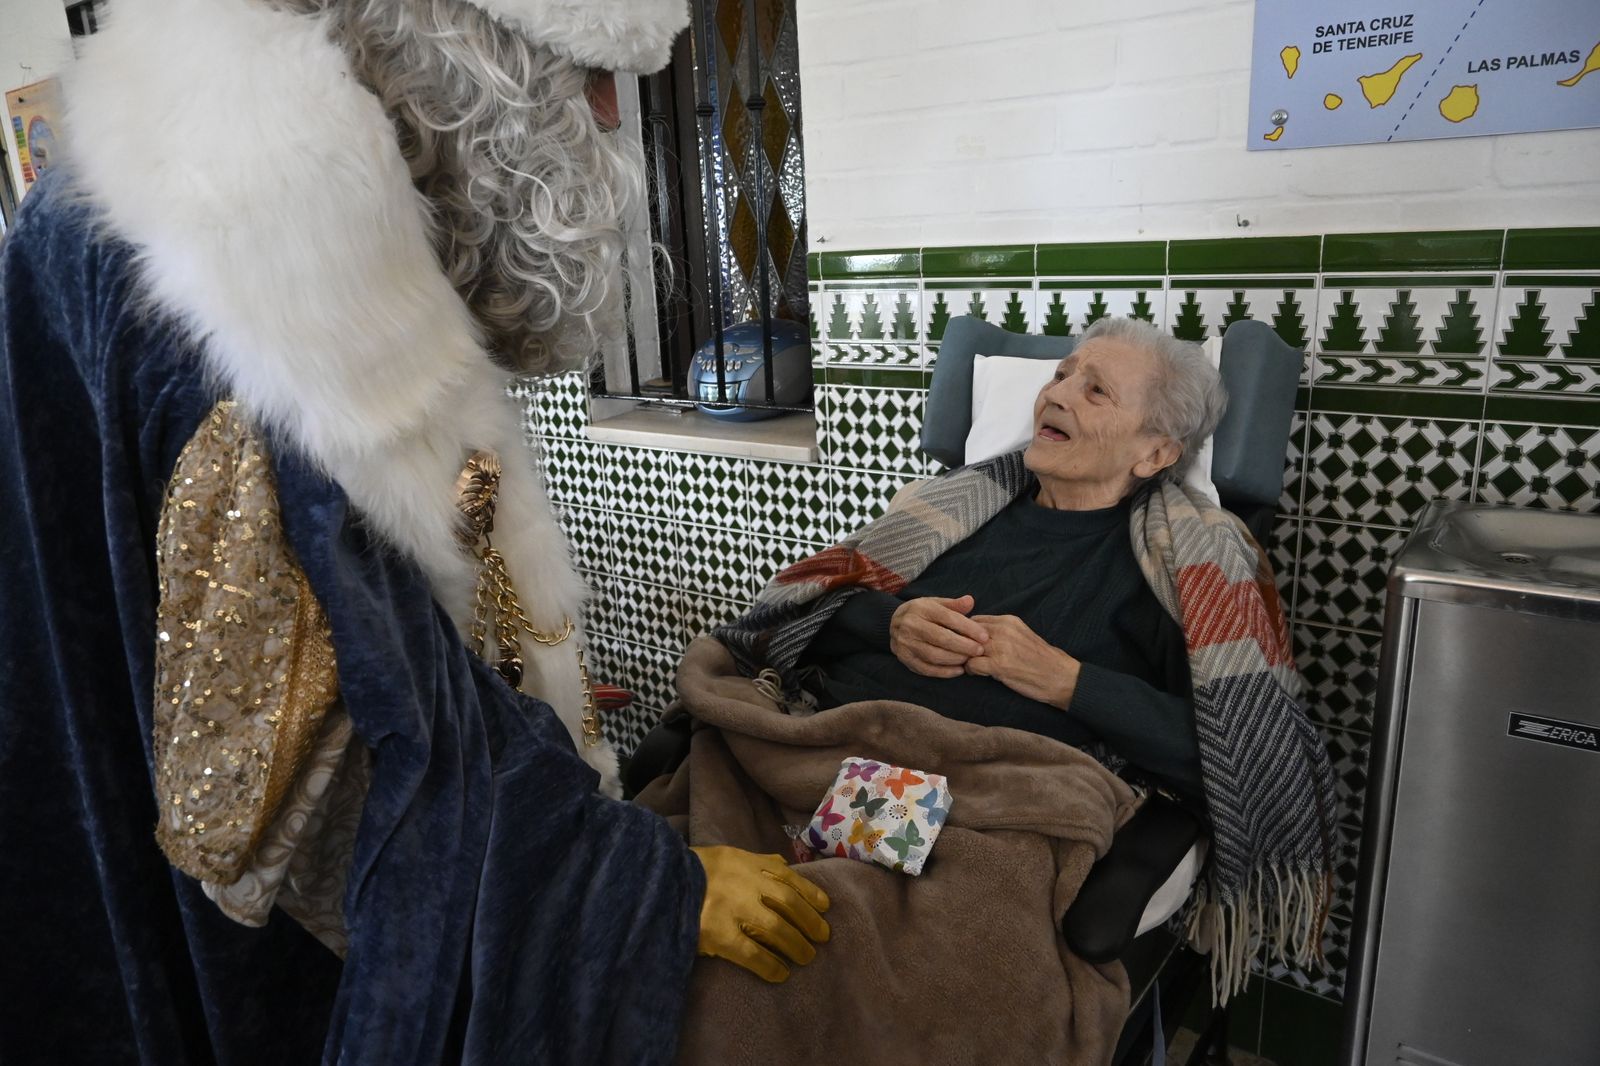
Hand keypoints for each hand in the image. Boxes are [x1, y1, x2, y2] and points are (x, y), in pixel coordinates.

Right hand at [690, 845, 830, 982]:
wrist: (659, 885)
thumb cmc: (697, 872)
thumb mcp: (727, 856)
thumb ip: (756, 861)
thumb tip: (782, 863)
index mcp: (746, 862)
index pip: (787, 877)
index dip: (810, 892)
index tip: (826, 907)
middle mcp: (743, 883)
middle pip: (787, 903)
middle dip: (809, 921)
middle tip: (822, 937)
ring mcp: (731, 909)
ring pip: (775, 929)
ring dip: (795, 945)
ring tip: (806, 957)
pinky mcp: (717, 934)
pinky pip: (752, 954)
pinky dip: (770, 965)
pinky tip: (780, 974)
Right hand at [889, 595, 989, 677]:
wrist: (893, 622)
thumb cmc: (922, 613)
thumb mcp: (936, 603)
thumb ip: (954, 604)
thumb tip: (970, 601)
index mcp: (921, 608)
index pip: (948, 618)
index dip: (968, 628)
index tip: (984, 637)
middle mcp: (910, 625)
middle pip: (941, 638)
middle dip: (964, 646)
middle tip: (979, 651)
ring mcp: (905, 643)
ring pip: (933, 655)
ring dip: (955, 659)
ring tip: (969, 659)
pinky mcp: (904, 658)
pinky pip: (926, 669)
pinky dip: (944, 672)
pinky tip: (958, 671)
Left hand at [964, 614, 1080, 707]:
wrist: (1060, 676)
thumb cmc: (1040, 659)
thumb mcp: (1021, 635)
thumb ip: (1001, 631)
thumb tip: (976, 633)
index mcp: (1009, 621)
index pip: (975, 620)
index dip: (967, 633)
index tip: (968, 644)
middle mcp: (1004, 630)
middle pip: (967, 632)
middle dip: (963, 645)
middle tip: (966, 656)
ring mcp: (1001, 647)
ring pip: (967, 648)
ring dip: (966, 658)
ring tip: (973, 665)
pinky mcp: (999, 665)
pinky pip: (971, 665)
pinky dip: (972, 671)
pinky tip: (980, 674)